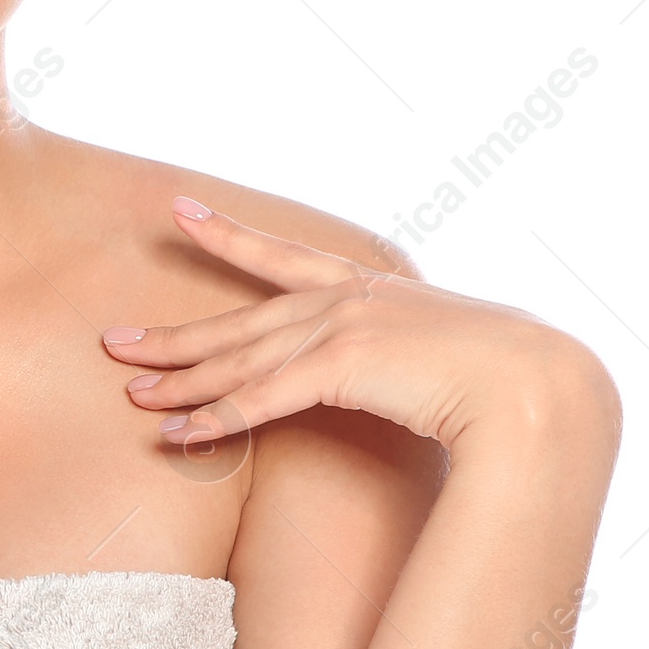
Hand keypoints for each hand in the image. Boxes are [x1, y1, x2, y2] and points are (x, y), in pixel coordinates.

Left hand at [102, 198, 609, 452]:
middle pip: (239, 321)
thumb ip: (408, 355)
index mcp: (368, 290)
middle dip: (173, 334)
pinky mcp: (339, 367)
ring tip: (129, 391)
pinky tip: (174, 436)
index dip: (228, 236)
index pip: (282, 258)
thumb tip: (406, 371)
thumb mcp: (446, 354)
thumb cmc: (507, 380)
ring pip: (239, 359)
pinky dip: (214, 420)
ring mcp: (340, 330)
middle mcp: (345, 302)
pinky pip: (259, 399)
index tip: (180, 212)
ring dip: (180, 382)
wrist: (536, 387)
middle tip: (112, 340)